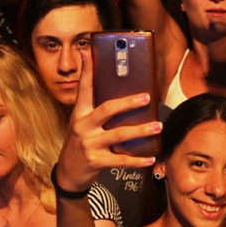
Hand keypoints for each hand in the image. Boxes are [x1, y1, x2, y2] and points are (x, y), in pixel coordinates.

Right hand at [55, 49, 158, 194]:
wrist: (67, 173)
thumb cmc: (81, 144)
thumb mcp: (83, 124)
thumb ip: (97, 110)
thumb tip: (122, 95)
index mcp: (80, 114)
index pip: (84, 89)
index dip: (86, 70)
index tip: (89, 52)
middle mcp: (82, 126)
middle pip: (107, 109)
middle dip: (128, 102)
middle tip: (147, 97)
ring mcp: (88, 144)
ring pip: (118, 135)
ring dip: (140, 130)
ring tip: (157, 126)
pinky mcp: (96, 161)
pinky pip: (120, 160)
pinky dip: (137, 160)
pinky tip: (151, 158)